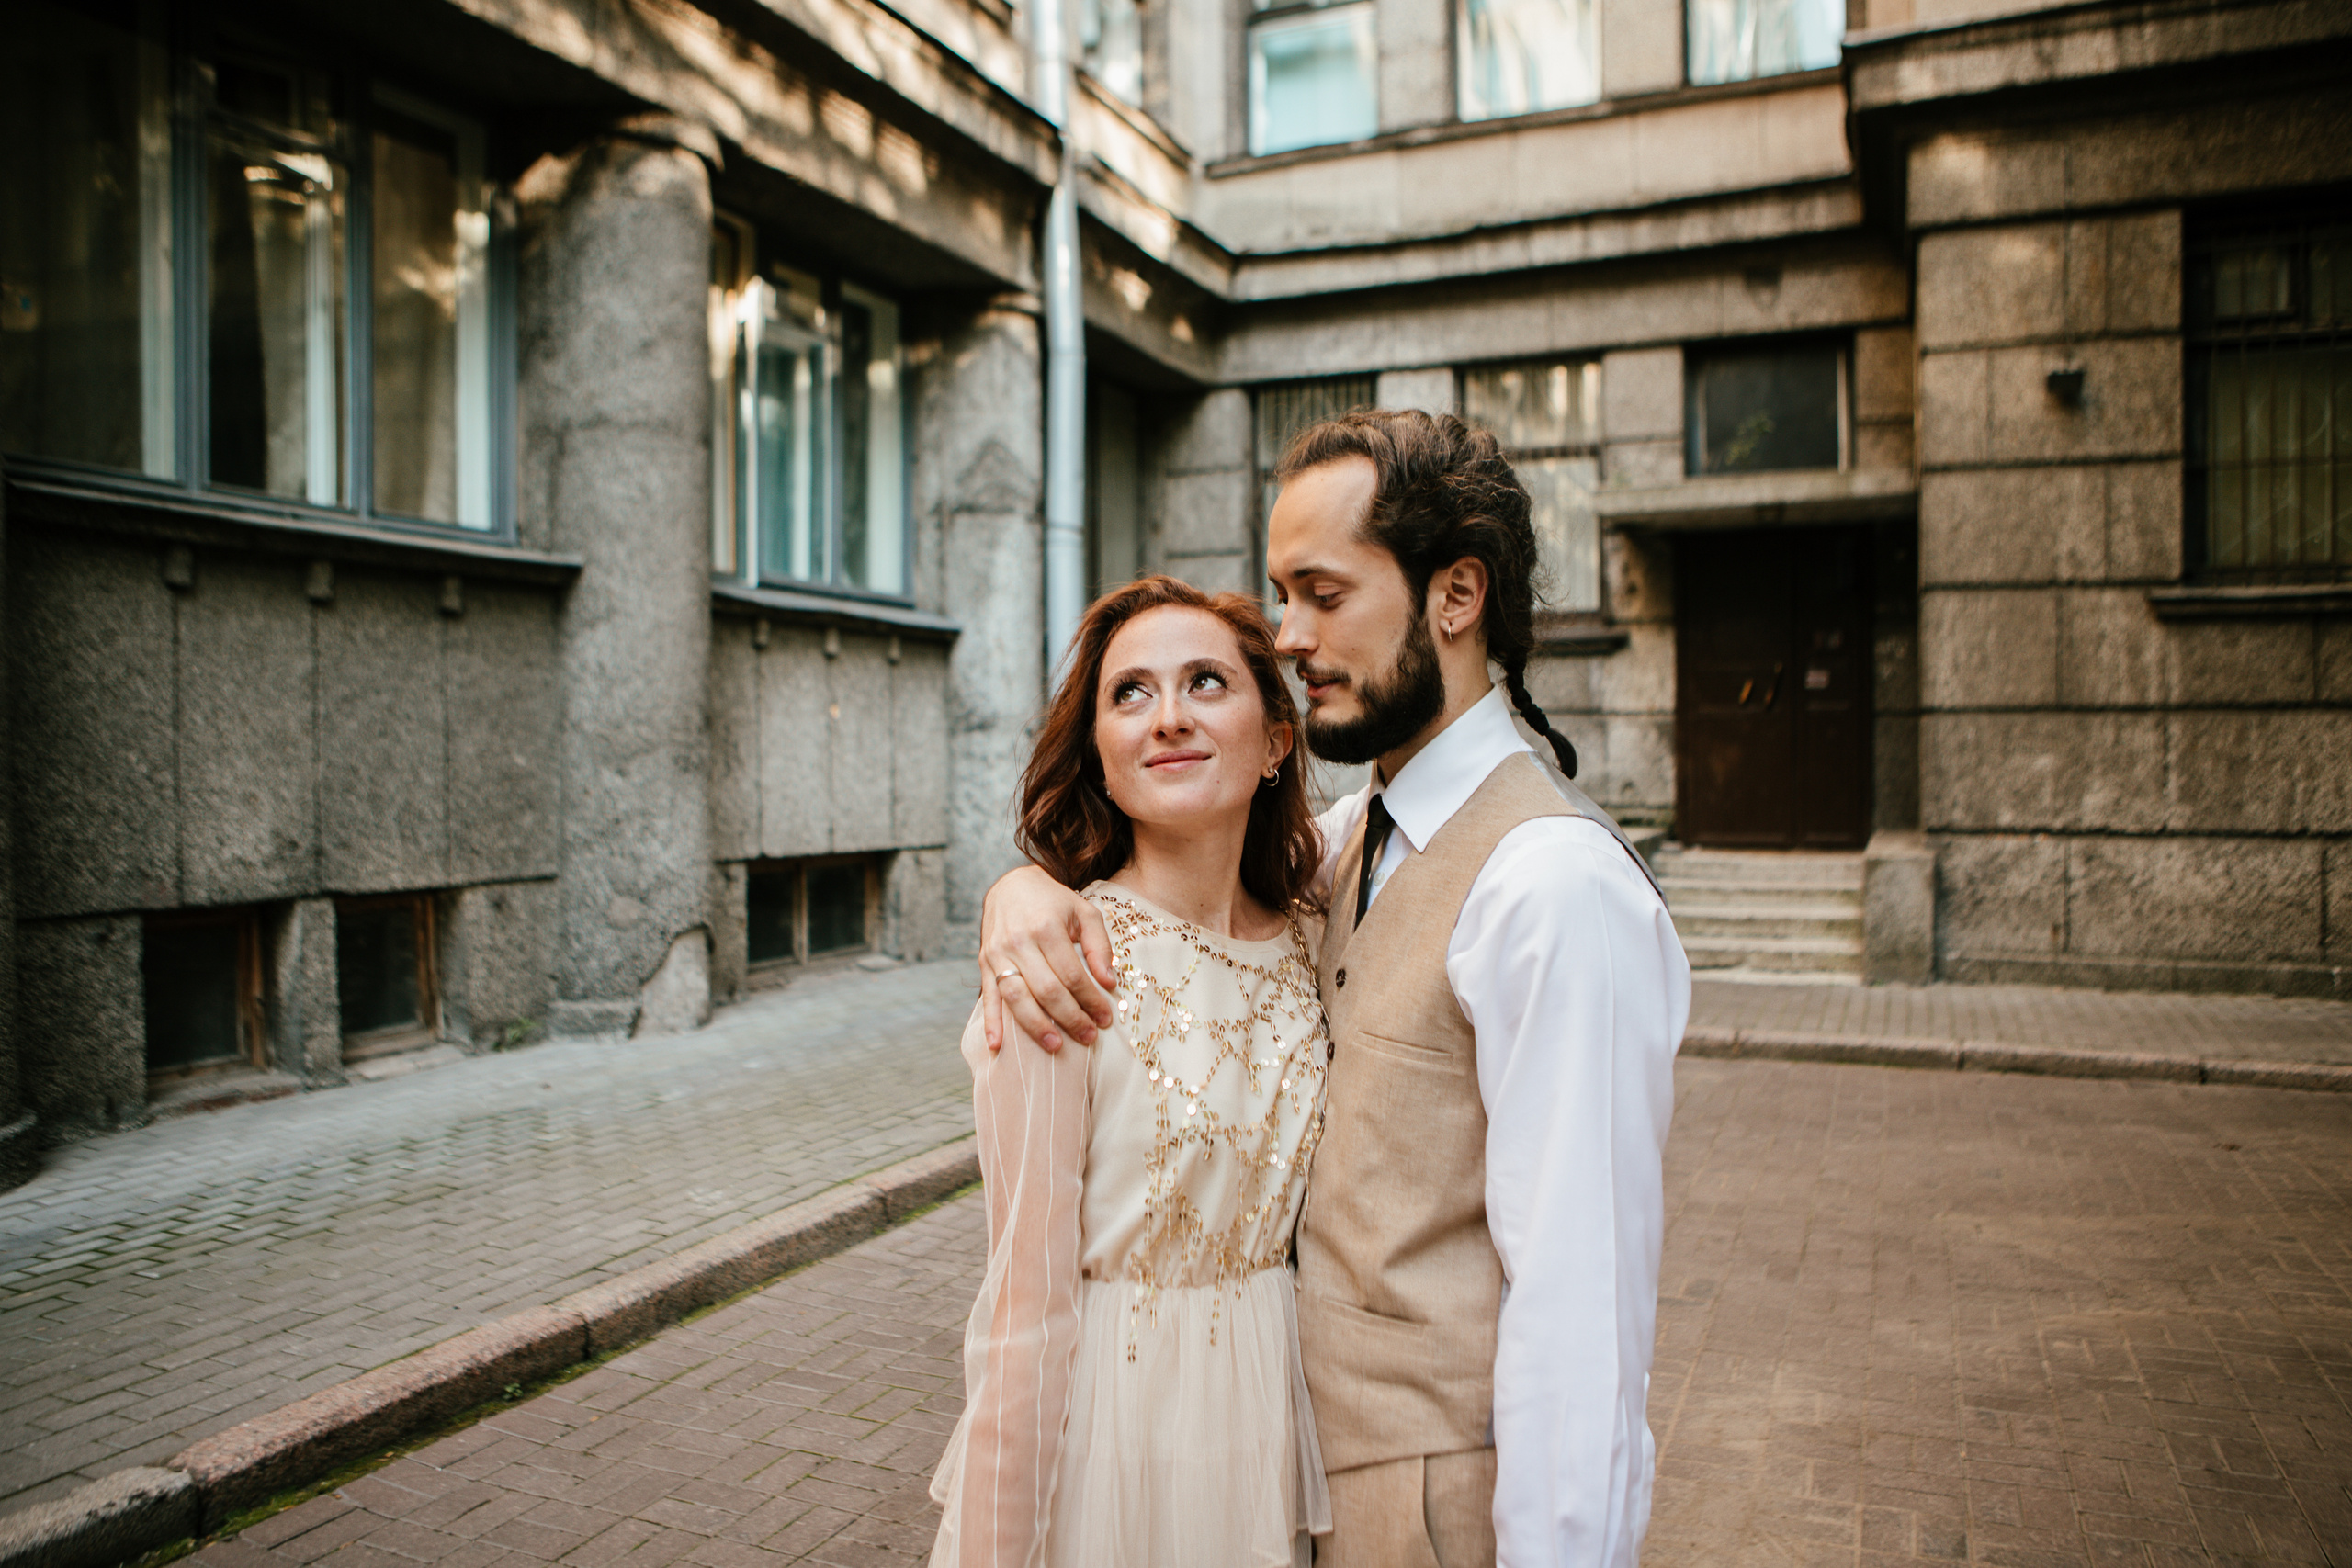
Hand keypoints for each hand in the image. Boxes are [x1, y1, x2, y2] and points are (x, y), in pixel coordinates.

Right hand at [978, 866, 1115, 1052]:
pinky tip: (998, 1045)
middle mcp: (1019, 941)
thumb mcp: (1084, 913)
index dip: (1090, 1000)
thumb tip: (1108, 983)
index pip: (1071, 974)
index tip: (1105, 1018)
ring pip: (1016, 997)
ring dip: (1036, 1026)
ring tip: (1055, 1046)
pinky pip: (988, 996)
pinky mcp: (984, 962)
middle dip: (1070, 1017)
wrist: (1011, 885)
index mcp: (1047, 927)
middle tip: (1088, 1036)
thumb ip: (1098, 945)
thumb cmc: (1054, 902)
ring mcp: (998, 953)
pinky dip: (991, 1023)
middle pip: (1046, 990)